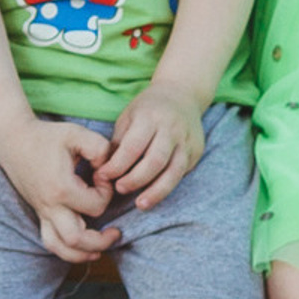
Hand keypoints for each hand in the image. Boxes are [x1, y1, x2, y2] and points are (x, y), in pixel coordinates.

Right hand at [0, 116, 121, 263]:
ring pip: (61, 247)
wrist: (12, 140)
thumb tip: (109, 168)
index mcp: (61, 188)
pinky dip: (67, 251)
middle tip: (115, 231)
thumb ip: (99, 147)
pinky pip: (51, 242)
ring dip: (82, 253)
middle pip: (77, 238)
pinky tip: (83, 248)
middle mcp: (50, 205)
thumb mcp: (76, 133)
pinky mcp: (40, 213)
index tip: (102, 177)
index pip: (96, 205)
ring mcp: (43, 212)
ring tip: (100, 249)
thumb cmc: (45, 136)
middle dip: (100, 240)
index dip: (106, 193)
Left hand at [96, 80, 206, 209]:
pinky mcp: (196, 151)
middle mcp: (171, 128)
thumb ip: (119, 143)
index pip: (133, 146)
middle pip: (155, 161)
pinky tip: (154, 194)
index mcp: (150, 117)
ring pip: (173, 171)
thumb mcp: (128, 117)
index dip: (117, 165)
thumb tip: (104, 172)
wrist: (182, 94)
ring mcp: (187, 140)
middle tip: (119, 189)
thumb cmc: (148, 108)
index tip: (102, 176)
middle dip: (135, 179)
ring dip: (156, 191)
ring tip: (140, 204)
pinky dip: (167, 186)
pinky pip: (181, 173)